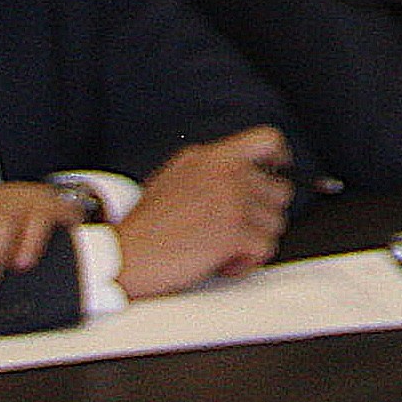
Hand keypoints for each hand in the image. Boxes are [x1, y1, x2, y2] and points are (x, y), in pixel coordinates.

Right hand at [117, 129, 294, 299]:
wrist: (121, 255)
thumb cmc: (145, 226)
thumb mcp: (175, 177)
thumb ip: (212, 170)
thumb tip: (247, 175)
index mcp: (210, 157)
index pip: (266, 139)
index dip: (280, 157)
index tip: (277, 172)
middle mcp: (225, 172)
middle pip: (279, 191)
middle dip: (261, 216)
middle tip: (234, 230)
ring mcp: (232, 200)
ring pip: (276, 223)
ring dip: (253, 241)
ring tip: (220, 248)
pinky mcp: (234, 231)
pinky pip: (265, 249)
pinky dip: (246, 262)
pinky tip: (221, 262)